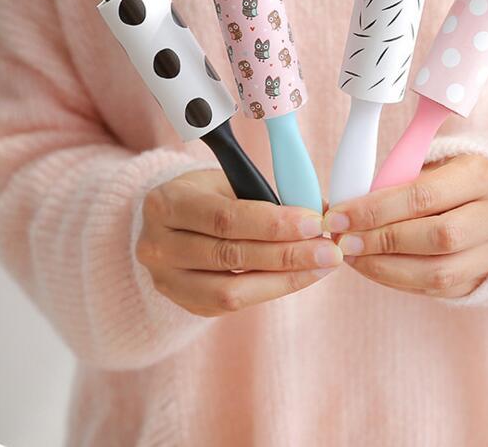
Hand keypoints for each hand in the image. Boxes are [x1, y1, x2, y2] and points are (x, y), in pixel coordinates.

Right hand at [137, 170, 341, 315]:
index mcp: (167, 203)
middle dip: (286, 254)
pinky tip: (299, 276)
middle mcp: (157, 245)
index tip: (315, 223)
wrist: (170, 221)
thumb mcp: (230, 182)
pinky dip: (270, 289)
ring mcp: (166, 280)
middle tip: (329, 250)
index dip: (273, 223)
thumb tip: (325, 212)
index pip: (226, 218)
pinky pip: (231, 304)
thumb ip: (270, 196)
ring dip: (284, 278)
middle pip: (230, 255)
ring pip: (230, 290)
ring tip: (321, 266)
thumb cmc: (208, 195)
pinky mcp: (183, 303)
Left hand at [323, 155, 487, 298]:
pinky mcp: (484, 279)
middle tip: (343, 241)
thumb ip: (395, 182)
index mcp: (481, 176)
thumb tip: (346, 208)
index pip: (422, 196)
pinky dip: (398, 280)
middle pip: (435, 237)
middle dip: (380, 240)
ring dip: (385, 267)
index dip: (375, 209)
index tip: (338, 215)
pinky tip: (372, 267)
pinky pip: (437, 289)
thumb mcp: (428, 166)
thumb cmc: (448, 178)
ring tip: (352, 257)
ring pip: (438, 272)